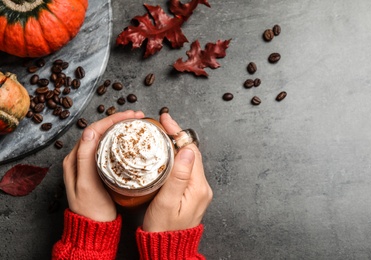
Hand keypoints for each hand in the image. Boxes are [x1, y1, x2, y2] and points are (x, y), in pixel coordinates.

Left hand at [63, 110, 144, 221]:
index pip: (93, 130)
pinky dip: (119, 139)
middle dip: (118, 120)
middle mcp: (80, 157)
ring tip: (135, 123)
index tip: (130, 116)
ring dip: (119, 128)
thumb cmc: (91, 209)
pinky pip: (108, 148)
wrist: (94, 228)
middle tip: (137, 116)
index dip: (111, 120)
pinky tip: (129, 139)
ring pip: (105, 138)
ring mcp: (89, 163)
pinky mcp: (99, 169)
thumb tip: (90, 130)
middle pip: (99, 131)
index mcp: (75, 158)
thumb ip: (86, 157)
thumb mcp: (87, 184)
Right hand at [142, 113, 212, 231]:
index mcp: (198, 186)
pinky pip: (187, 168)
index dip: (177, 133)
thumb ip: (178, 176)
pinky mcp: (193, 193)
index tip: (166, 120)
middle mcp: (202, 186)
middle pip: (191, 152)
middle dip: (177, 135)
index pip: (190, 150)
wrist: (167, 248)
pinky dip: (178, 156)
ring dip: (177, 144)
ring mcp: (199, 189)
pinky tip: (168, 153)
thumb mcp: (166, 202)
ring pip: (189, 159)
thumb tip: (187, 150)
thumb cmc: (163, 229)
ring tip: (163, 133)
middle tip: (162, 122)